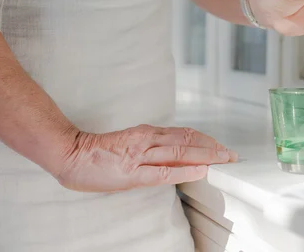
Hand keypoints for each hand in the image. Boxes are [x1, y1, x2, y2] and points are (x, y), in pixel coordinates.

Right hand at [56, 125, 237, 191]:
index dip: (207, 141)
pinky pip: (164, 171)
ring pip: (181, 151)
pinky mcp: (133, 170)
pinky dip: (185, 170)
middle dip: (214, 148)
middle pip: (189, 140)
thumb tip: (175, 155)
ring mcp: (141, 153)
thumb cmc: (100, 152)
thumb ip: (151, 147)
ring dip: (207, 155)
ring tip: (225, 160)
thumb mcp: (131, 144)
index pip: (185, 134)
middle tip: (233, 155)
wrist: (70, 154)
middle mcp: (149, 138)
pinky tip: (200, 171)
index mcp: (149, 133)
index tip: (222, 148)